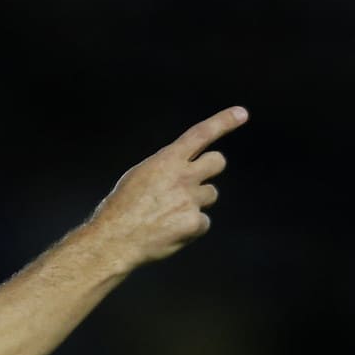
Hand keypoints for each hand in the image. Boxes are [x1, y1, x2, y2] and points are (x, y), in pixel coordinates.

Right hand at [89, 106, 247, 267]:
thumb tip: (184, 169)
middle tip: (194, 181)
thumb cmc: (119, 210)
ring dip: (196, 202)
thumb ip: (165, 169)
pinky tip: (169, 232)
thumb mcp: (138, 177)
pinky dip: (190, 228)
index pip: (201, 134)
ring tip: (169, 214)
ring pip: (209, 195)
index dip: (224, 122)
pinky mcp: (194, 223)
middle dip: (210, 169)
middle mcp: (183, 176)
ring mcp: (190, 200)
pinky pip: (203, 222)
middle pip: (217, 162)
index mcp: (166, 161)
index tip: (241, 113)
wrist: (113, 241)